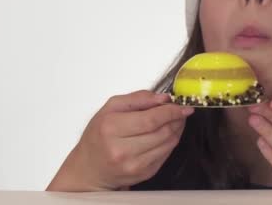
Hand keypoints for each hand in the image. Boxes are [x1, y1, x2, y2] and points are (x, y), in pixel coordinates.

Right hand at [47, 90, 193, 190]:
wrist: (89, 168)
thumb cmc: (99, 136)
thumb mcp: (111, 108)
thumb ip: (138, 98)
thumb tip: (163, 98)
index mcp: (111, 128)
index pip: (151, 119)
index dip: (171, 111)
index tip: (182, 106)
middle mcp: (121, 149)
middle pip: (163, 131)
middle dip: (177, 119)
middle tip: (181, 111)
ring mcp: (133, 164)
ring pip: (168, 143)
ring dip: (177, 130)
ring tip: (175, 121)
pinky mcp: (143, 174)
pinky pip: (166, 155)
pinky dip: (170, 142)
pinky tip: (166, 135)